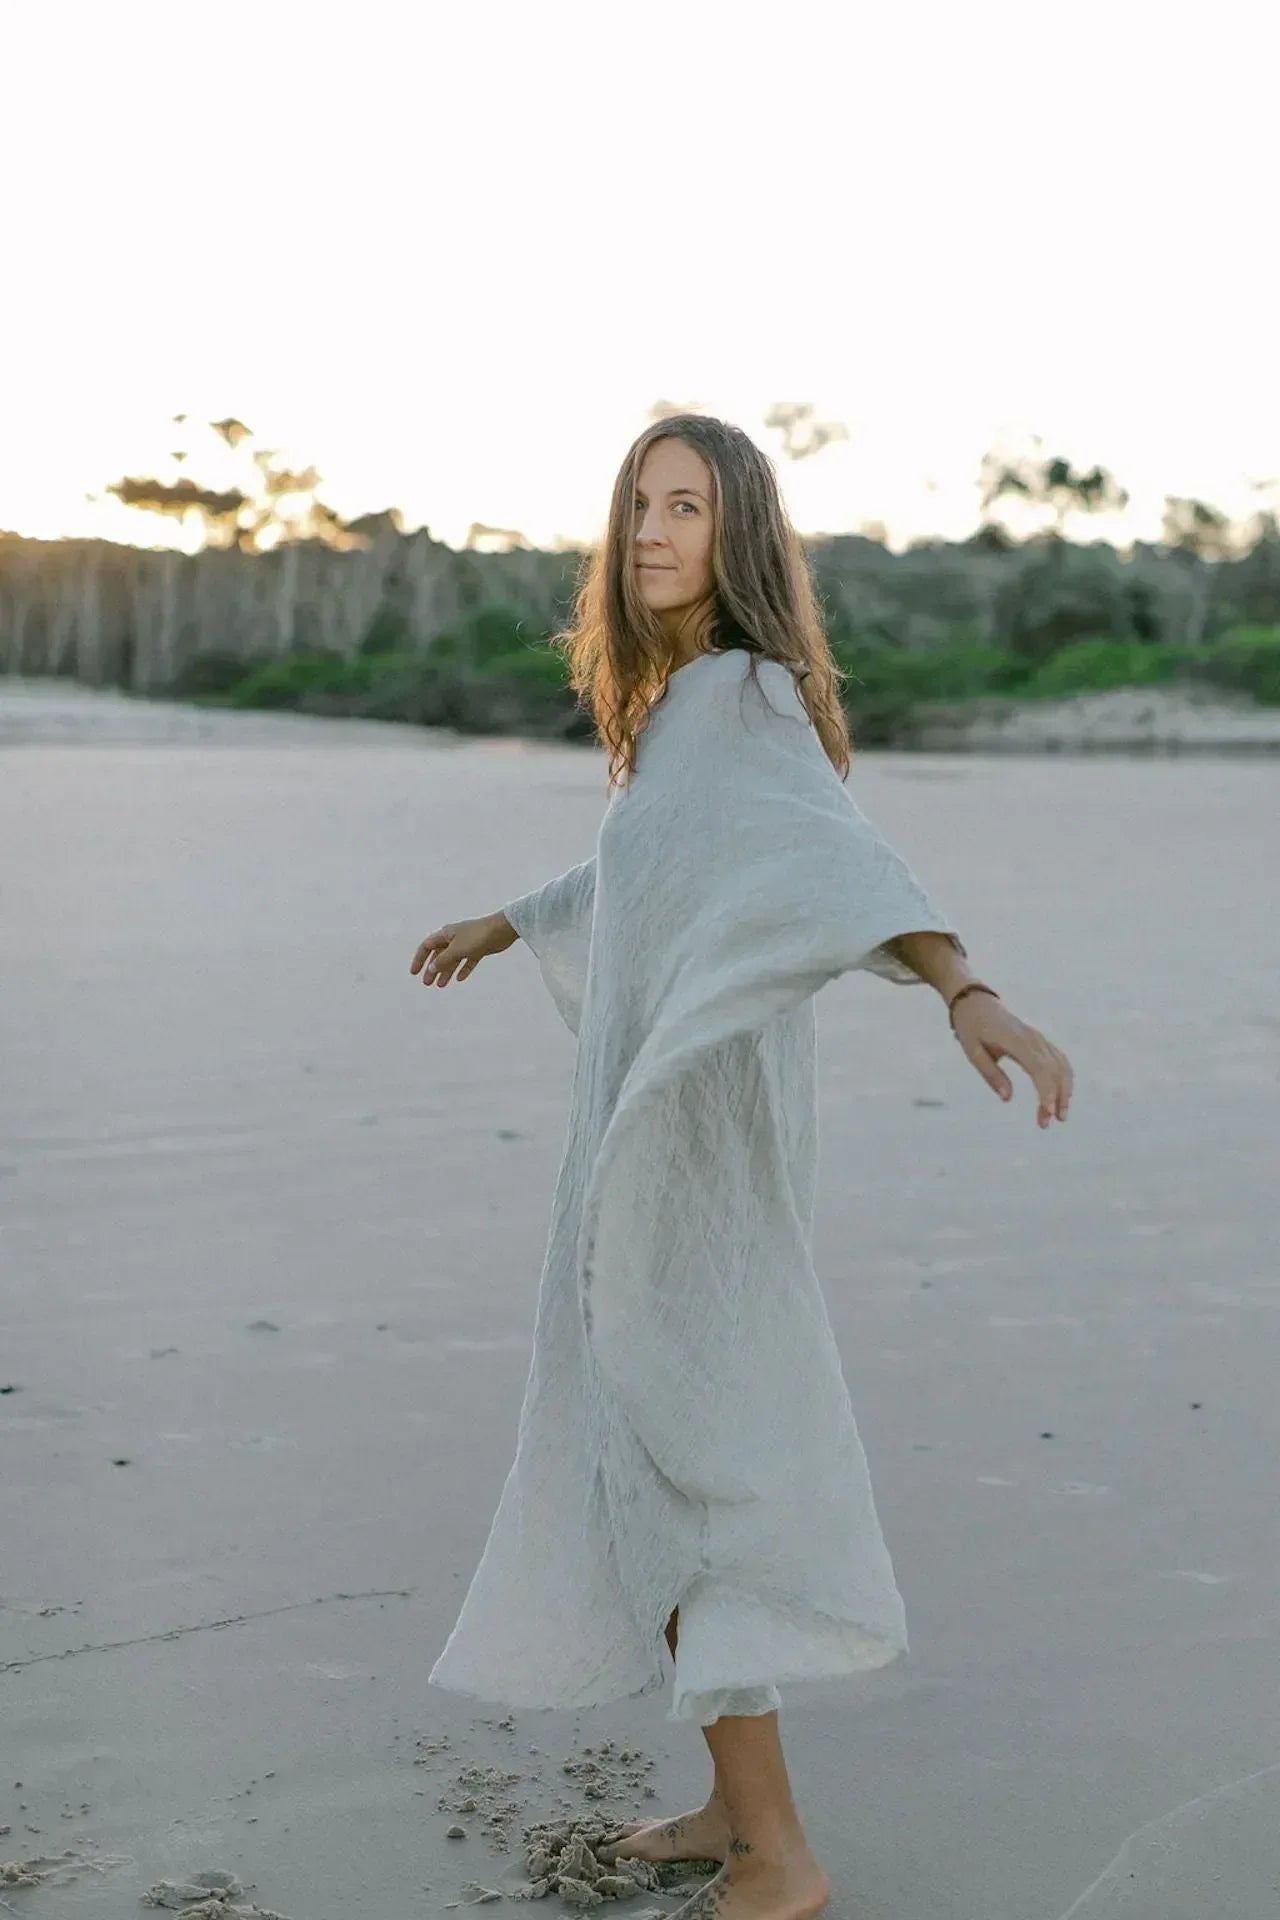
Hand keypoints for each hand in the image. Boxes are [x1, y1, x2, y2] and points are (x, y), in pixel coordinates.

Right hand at [410, 911, 516, 987]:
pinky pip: (467, 961)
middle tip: (427, 983)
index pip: (427, 946)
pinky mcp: (479, 949)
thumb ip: (443, 960)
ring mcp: (467, 943)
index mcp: (445, 934)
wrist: (502, 930)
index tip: (414, 973)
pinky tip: (459, 978)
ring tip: (441, 985)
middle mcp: (454, 938)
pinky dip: (462, 969)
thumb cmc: (477, 937)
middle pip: (439, 954)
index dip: (419, 959)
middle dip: (432, 969)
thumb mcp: (456, 950)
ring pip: (452, 959)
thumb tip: (430, 969)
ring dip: (446, 972)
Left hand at [951, 993, 1072, 1127]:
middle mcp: (1034, 1039)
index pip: (1040, 1069)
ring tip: (1059, 1116)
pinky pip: (1060, 1061)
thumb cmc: (972, 1028)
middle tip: (1046, 1124)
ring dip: (1064, 1091)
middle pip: (1055, 1071)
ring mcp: (1040, 1039)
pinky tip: (1062, 1097)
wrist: (977, 1003)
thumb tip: (1008, 1098)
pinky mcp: (1041, 1042)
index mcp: (1017, 1041)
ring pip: (1062, 1067)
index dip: (1046, 1092)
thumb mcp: (973, 1052)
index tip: (1047, 1113)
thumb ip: (991, 1074)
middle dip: (1056, 1098)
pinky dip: (1064, 1079)